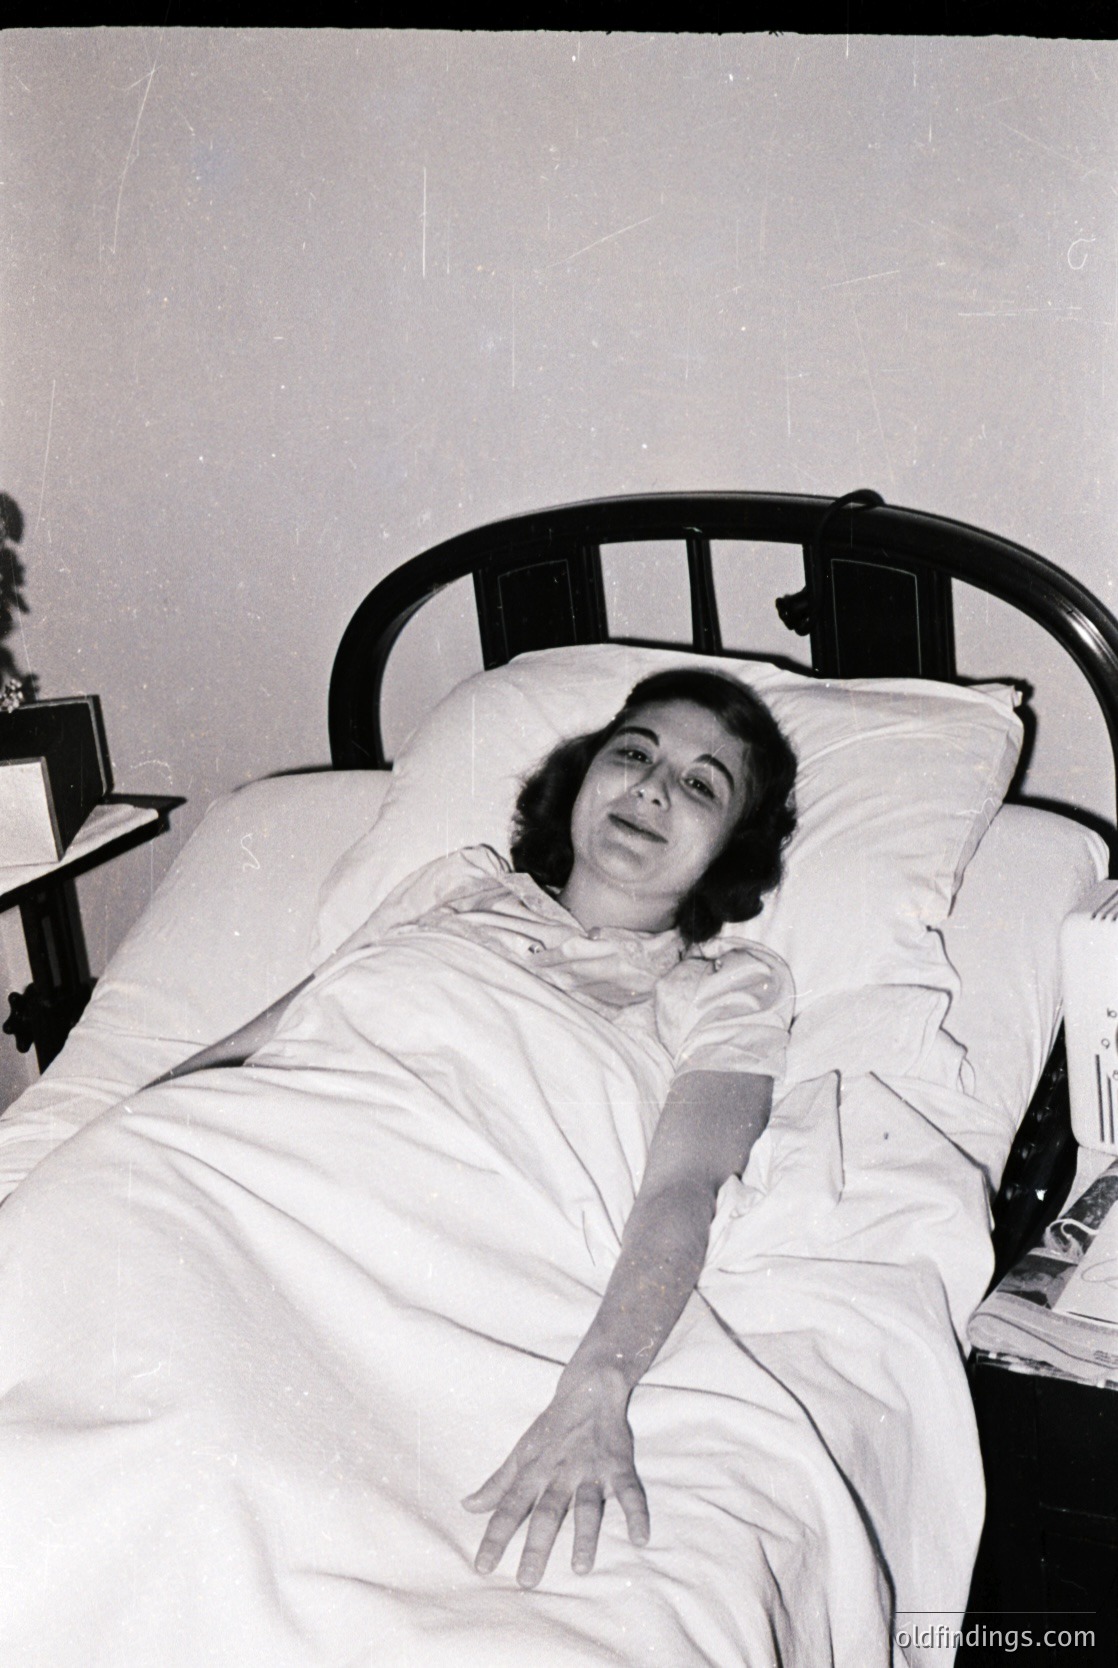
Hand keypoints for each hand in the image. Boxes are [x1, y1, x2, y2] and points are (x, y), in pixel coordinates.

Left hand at [462, 1364, 649, 1588]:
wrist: (589, 1389)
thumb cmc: (552, 1427)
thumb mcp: (521, 1452)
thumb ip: (498, 1483)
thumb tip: (468, 1506)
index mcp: (534, 1471)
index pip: (510, 1507)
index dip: (496, 1536)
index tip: (483, 1566)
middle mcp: (561, 1472)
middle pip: (547, 1512)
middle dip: (537, 1546)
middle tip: (526, 1581)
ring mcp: (591, 1469)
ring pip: (587, 1506)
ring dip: (584, 1535)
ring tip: (580, 1568)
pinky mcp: (619, 1466)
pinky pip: (631, 1492)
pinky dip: (637, 1514)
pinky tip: (640, 1539)